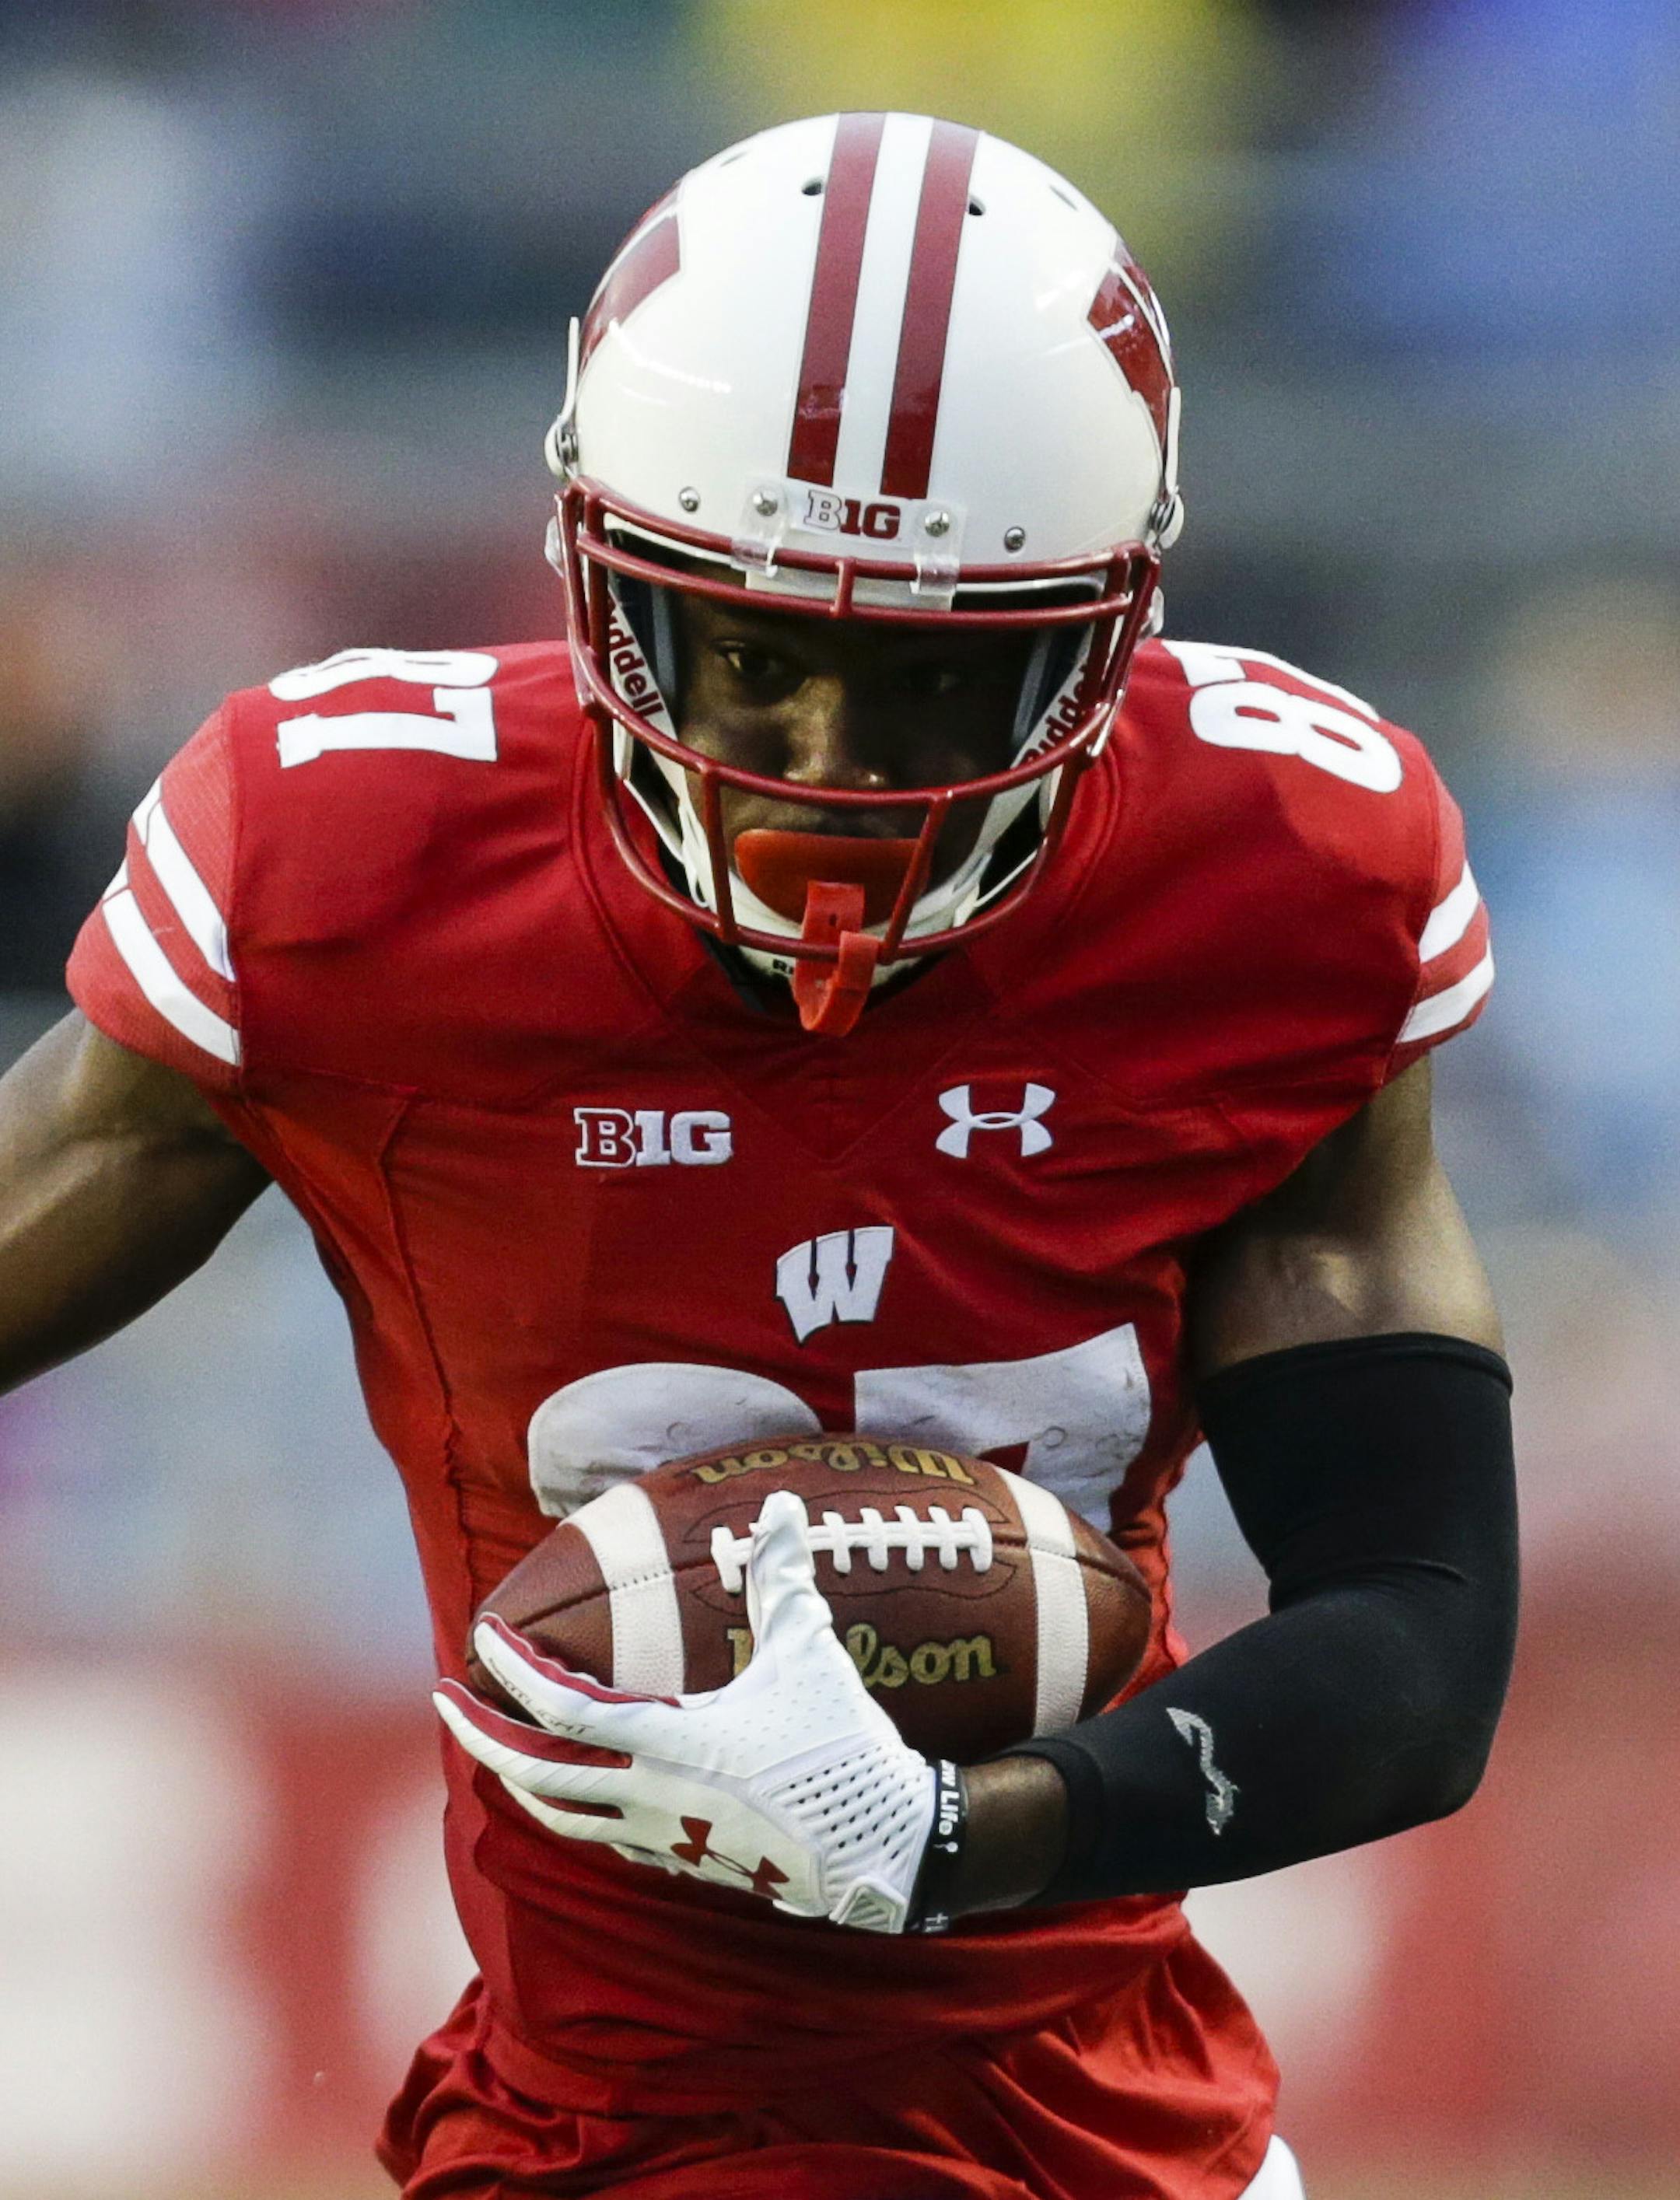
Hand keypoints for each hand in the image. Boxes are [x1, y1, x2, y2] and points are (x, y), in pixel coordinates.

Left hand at [434, 1489, 940, 1932]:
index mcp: (670, 1742)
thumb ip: (782, 1575)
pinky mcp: (682, 1864)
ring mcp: (661, 1838)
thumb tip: (782, 1503)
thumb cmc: (841, 1744)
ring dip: (514, 1776)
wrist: (881, 1847)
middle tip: (444, 1696)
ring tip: (492, 1744)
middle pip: (533, 1773)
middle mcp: (650, 1796)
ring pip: (557, 1815)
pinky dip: (565, 1808)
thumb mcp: (808, 1650)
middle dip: (478, 1734)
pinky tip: (566, 1788)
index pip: (561, 1707)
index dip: (515, 1669)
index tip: (484, 1633)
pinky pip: (599, 1837)